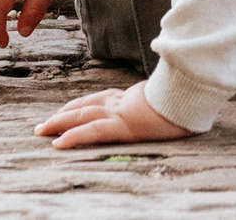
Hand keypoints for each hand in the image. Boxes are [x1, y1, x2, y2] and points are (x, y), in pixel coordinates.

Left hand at [36, 84, 195, 148]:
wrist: (194, 93)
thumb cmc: (188, 95)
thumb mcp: (173, 96)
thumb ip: (164, 96)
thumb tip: (173, 96)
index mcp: (131, 96)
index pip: (99, 99)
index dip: (80, 105)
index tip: (66, 112)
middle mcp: (122, 102)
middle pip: (85, 105)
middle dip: (62, 114)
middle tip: (43, 124)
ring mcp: (121, 112)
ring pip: (82, 115)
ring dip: (58, 123)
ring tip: (41, 131)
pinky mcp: (123, 125)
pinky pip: (92, 131)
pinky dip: (73, 136)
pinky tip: (58, 143)